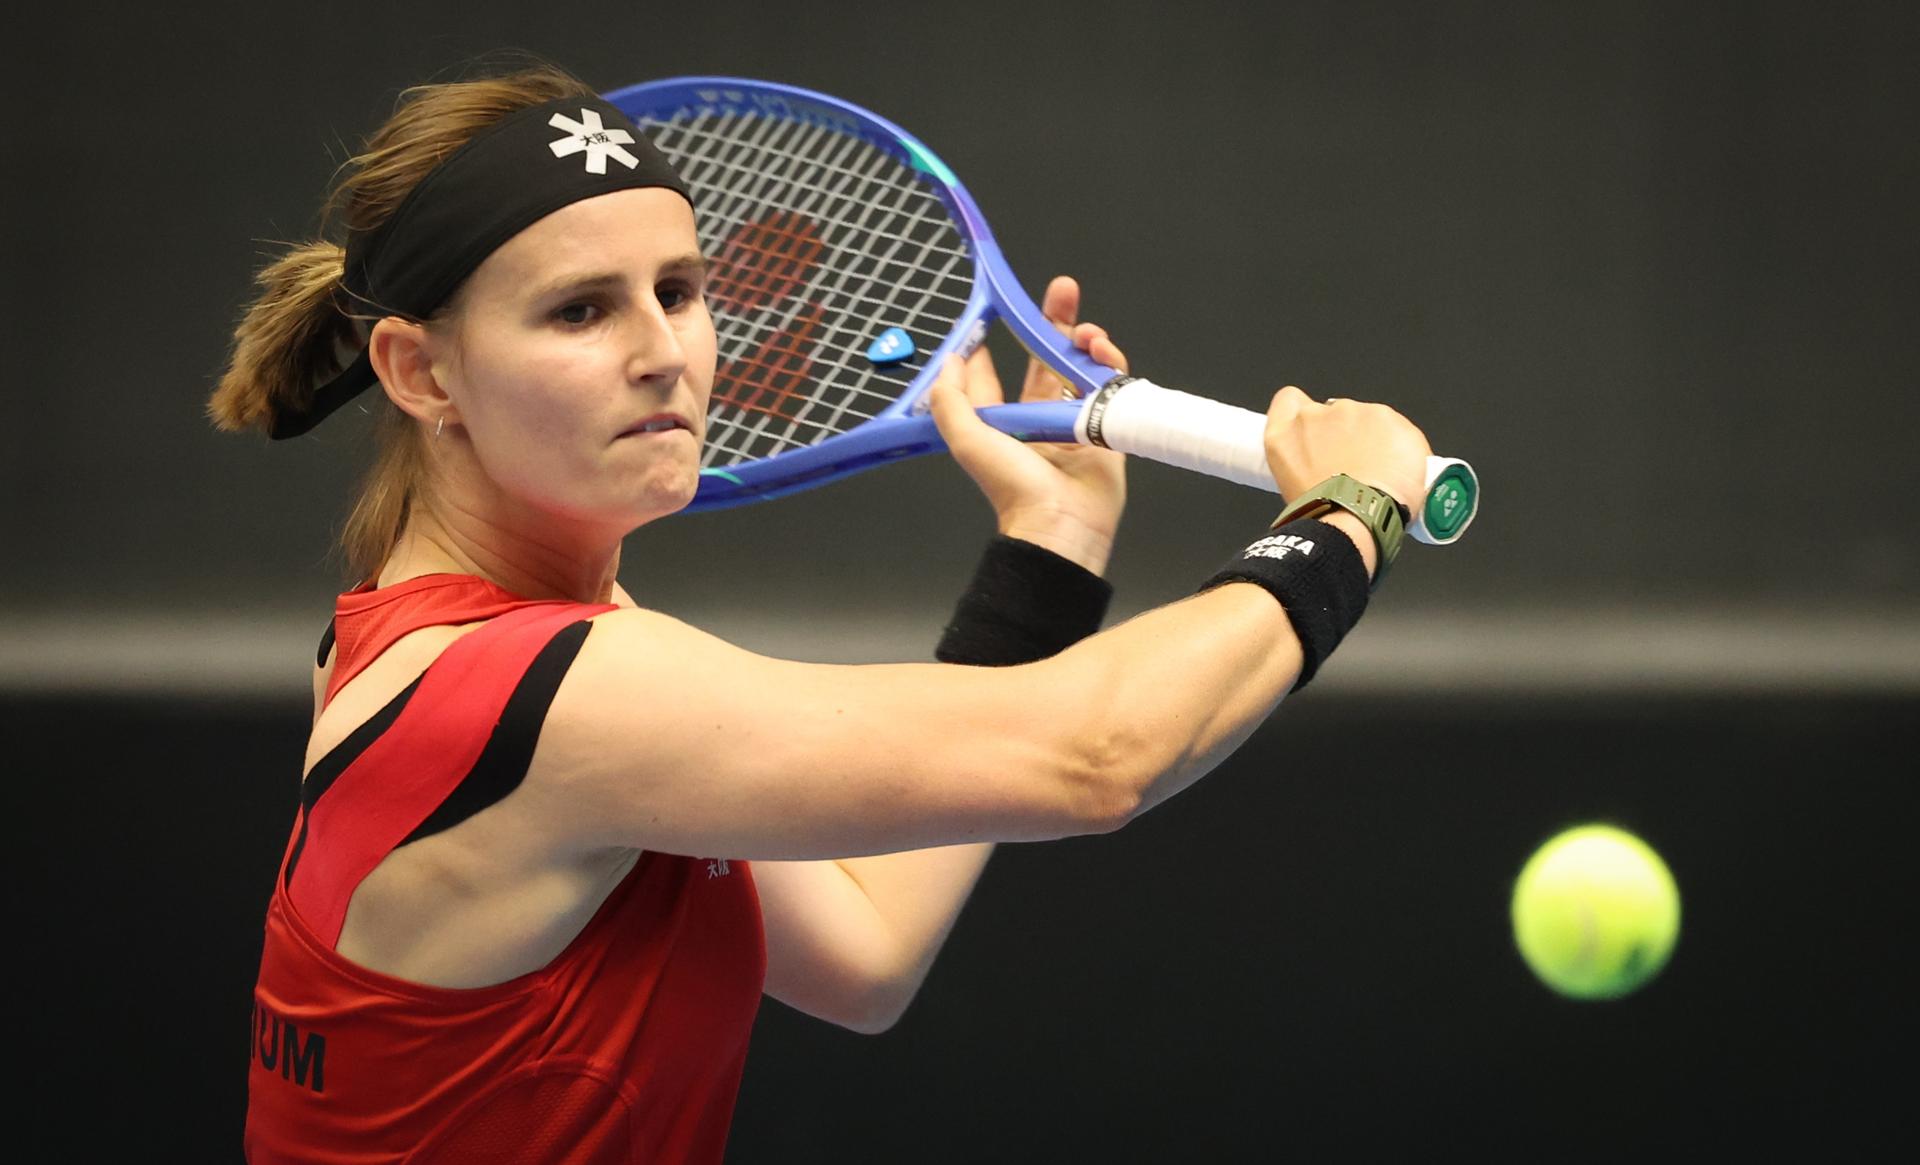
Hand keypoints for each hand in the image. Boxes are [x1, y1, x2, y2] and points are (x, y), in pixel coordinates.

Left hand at [927, 276, 1127, 575]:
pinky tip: (1104, 352)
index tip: (997, 312)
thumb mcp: (968, 440)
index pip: (993, 375)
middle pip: (1044, 359)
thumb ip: (952, 399)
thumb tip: (950, 360)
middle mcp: (1037, 416)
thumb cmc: (1013, 485)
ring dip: (1085, 341)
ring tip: (1089, 331)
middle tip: (1063, 289)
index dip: (993, 346)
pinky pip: (1110, 386)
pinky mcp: (1105, 427)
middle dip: (1053, 321)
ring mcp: (1073, 419)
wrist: (1061, 522)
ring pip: (1080, 367)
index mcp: (1001, 421)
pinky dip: (1109, 364)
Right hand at [1261, 386, 1431, 512]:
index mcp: (1285, 433)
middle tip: (1351, 466)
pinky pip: (1394, 426)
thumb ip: (1299, 456)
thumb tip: (1316, 460)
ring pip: (1365, 418)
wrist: (1358, 518)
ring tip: (1376, 474)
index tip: (1314, 430)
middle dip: (1342, 433)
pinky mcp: (1385, 415)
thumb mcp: (1290, 485)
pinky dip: (1397, 444)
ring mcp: (1351, 412)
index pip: (1288, 400)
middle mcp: (1314, 415)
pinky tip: (1396, 470)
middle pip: (1331, 412)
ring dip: (1371, 438)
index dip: (1302, 411)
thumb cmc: (1324, 512)